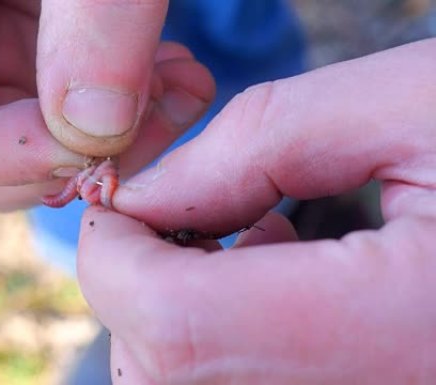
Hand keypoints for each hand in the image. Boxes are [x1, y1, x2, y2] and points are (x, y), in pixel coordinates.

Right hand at [0, 0, 213, 214]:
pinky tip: (172, 86)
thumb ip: (96, 19)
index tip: (85, 150)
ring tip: (176, 98)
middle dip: (42, 169)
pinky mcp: (19, 55)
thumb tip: (95, 136)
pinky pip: (49, 128)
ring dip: (92, 153)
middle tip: (134, 138)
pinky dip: (112, 127)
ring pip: (3, 158)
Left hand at [78, 39, 435, 383]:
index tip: (122, 198)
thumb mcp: (414, 104)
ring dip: (176, 316)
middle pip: (165, 373)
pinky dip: (217, 343)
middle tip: (189, 209)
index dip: (115, 255)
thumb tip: (146, 195)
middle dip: (139, 286)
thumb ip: (259, 142)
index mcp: (403, 337)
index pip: (171, 328)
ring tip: (253, 238)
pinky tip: (281, 278)